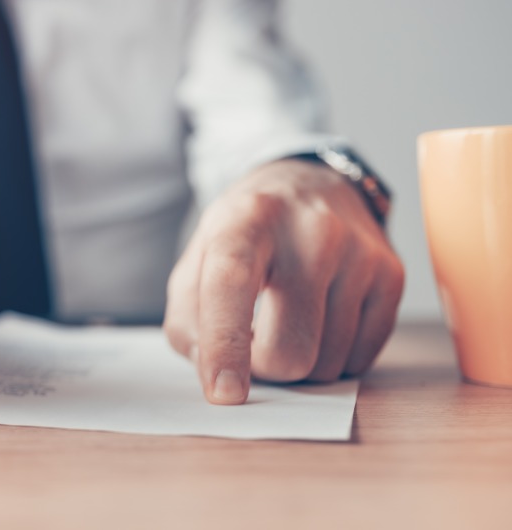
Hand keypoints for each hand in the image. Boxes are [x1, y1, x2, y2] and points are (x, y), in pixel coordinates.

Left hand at [163, 159, 404, 404]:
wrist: (309, 186)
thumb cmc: (245, 236)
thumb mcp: (197, 262)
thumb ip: (187, 322)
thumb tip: (214, 373)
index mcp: (246, 221)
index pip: (232, 286)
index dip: (226, 344)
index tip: (224, 393)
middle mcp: (310, 232)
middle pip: (289, 349)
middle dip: (264, 369)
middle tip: (253, 346)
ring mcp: (359, 252)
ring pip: (327, 364)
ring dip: (299, 364)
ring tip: (287, 323)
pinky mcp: (392, 275)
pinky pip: (360, 360)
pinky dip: (332, 357)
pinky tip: (319, 322)